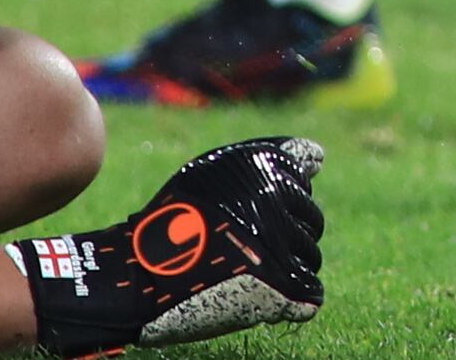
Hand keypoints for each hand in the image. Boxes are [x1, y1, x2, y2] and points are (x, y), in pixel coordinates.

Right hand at [15, 137, 325, 352]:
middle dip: (289, 233)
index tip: (251, 213)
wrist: (138, 275)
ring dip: (289, 265)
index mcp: (266, 168)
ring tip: (252, 273)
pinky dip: (296, 297)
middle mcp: (280, 202)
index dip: (280, 197)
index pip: (303, 179)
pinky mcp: (278, 289)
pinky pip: (309, 294)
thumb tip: (318, 157)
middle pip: (311, 220)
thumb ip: (267, 158)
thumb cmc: (170, 221)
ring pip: (310, 257)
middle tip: (249, 249)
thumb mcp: (212, 170)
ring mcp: (281, 246)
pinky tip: (271, 296)